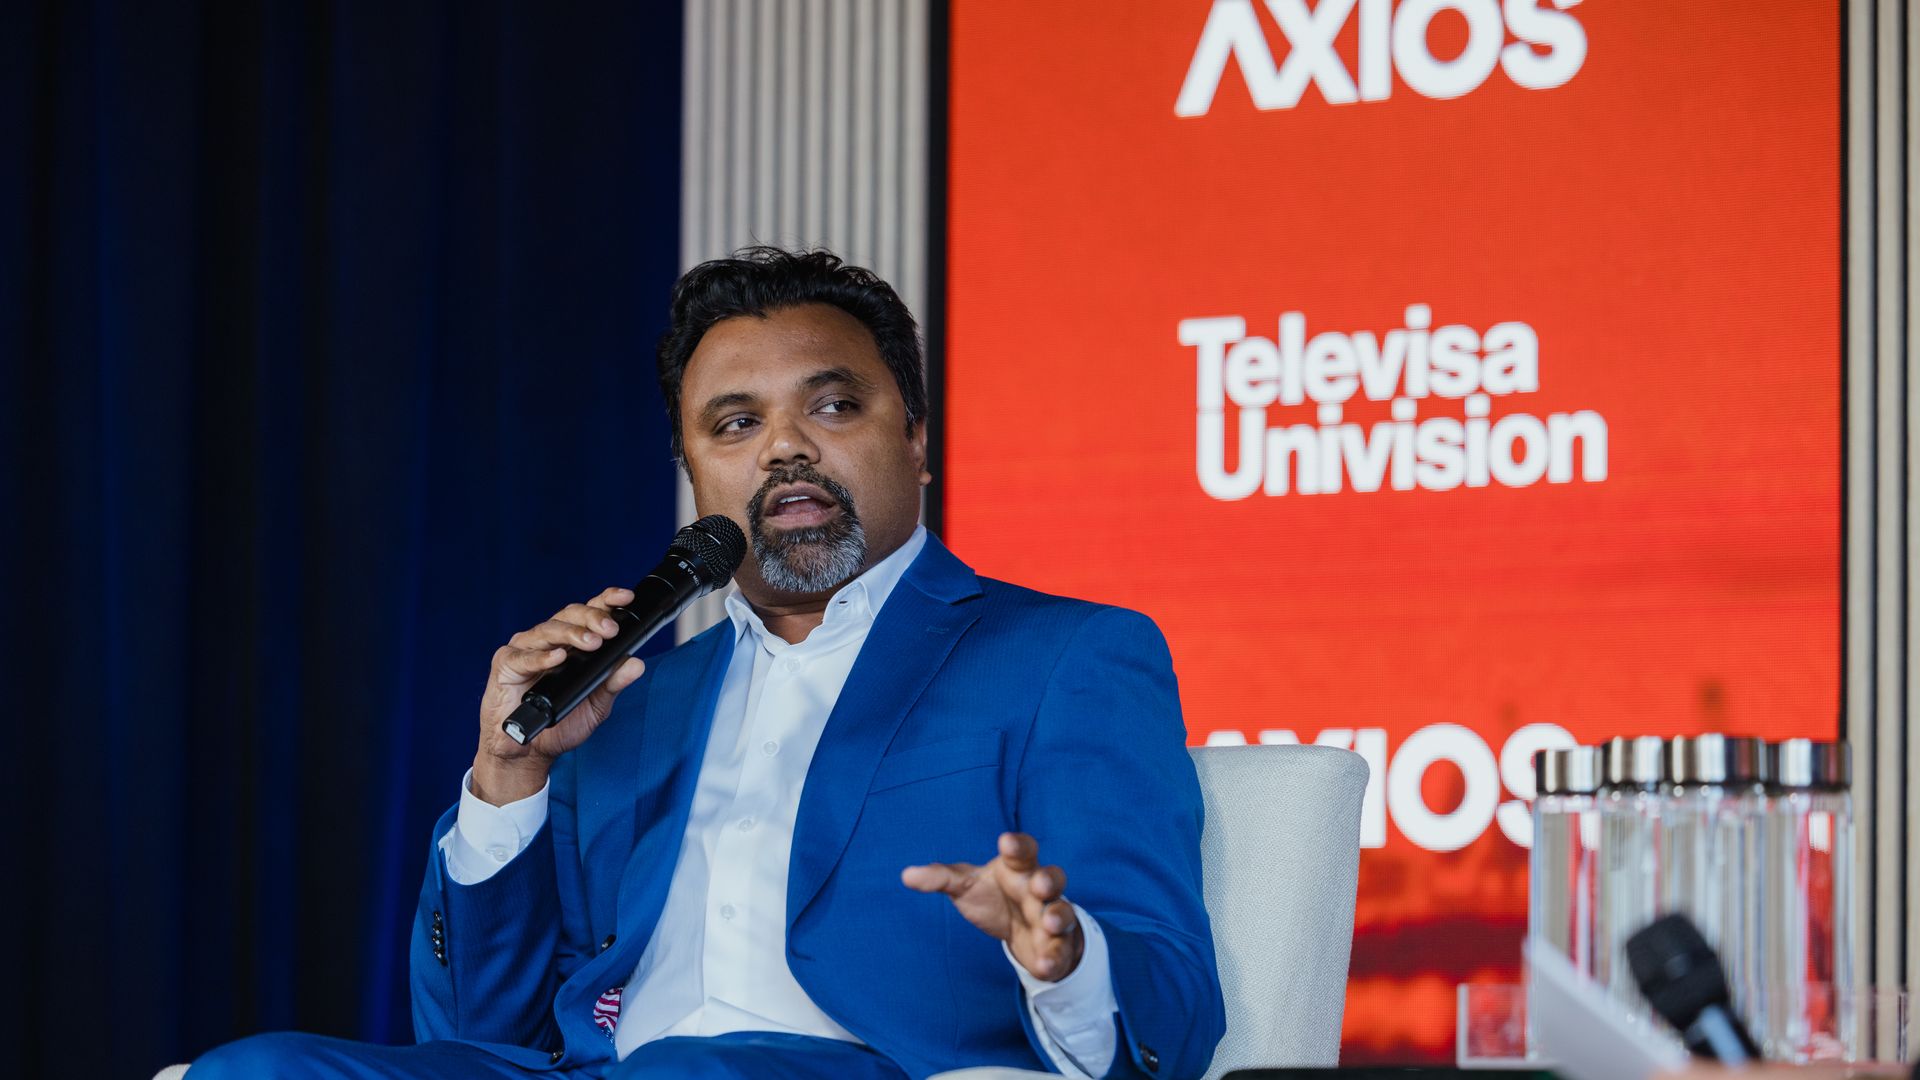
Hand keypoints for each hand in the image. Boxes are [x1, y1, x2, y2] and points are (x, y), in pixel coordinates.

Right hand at [472, 586, 645, 804]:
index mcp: (570, 642)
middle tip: (609, 630)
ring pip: (548, 630)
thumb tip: (637, 664)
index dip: (606, 601)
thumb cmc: (559, 724)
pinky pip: (523, 656)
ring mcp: (525, 649)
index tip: (625, 598)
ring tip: (592, 642)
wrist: (527, 750)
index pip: (588, 613)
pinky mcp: (505, 664)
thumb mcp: (595, 705)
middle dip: (593, 618)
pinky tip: (558, 658)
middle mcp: (548, 640)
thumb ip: (613, 684)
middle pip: (570, 616)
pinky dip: (542, 657)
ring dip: (572, 634)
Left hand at [901, 832, 1083, 980]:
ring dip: (1058, 916)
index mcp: (1018, 868)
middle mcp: (1039, 889)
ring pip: (1062, 912)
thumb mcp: (965, 886)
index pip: (1023, 850)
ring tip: (1048, 923)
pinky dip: (1055, 958)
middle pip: (1051, 878)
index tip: (1006, 842)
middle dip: (1047, 880)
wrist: (1022, 929)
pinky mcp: (1056, 946)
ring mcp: (1052, 916)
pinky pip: (1060, 950)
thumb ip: (941, 878)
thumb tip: (906, 875)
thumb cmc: (993, 896)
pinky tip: (1044, 966)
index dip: (1017, 846)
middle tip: (1039, 884)